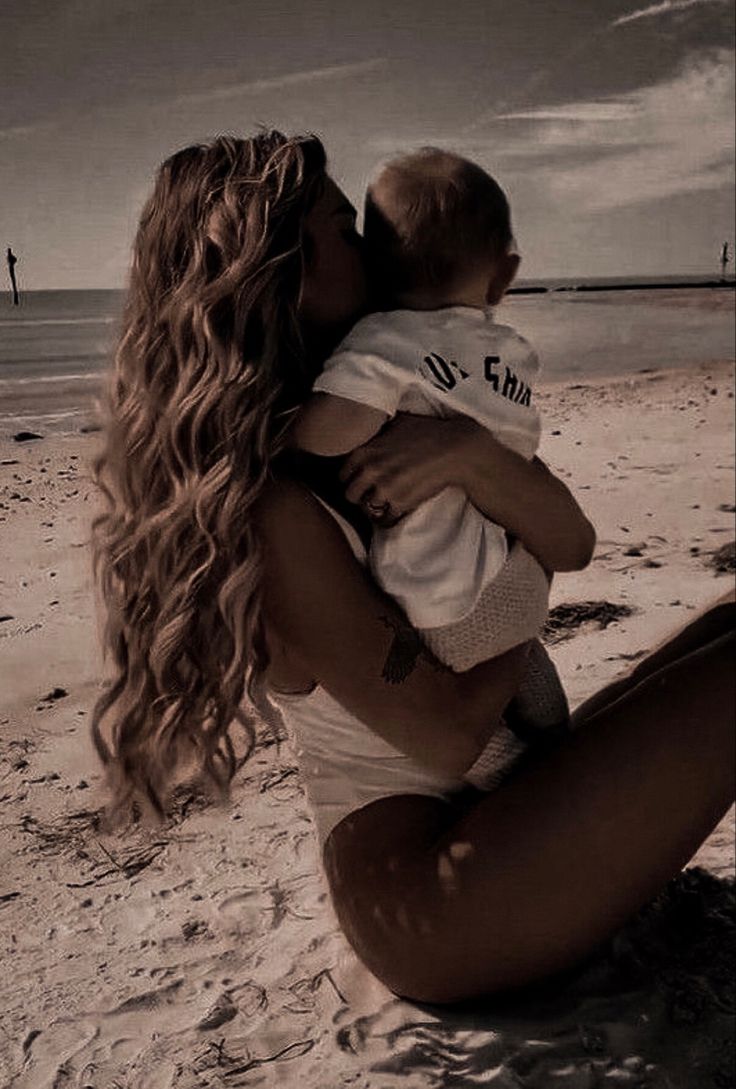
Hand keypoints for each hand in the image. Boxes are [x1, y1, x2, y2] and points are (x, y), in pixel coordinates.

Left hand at [339, 413, 478, 523]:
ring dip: (374, 509)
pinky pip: (384, 520)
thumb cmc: (429, 432)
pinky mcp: (400, 503)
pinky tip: (394, 513)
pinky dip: (389, 519)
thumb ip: (379, 431)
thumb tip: (372, 429)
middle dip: (360, 496)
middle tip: (371, 495)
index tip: (360, 482)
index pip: (342, 475)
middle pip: (350, 495)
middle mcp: (370, 471)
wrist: (454, 450)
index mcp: (364, 452)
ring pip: (366, 509)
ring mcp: (384, 489)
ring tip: (383, 505)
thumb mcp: (398, 423)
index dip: (350, 479)